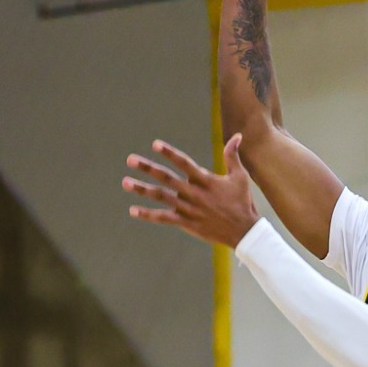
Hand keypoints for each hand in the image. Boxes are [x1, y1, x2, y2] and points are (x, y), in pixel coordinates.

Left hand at [125, 135, 259, 246]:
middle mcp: (193, 193)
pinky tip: (133, 210)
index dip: (169, 153)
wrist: (243, 231)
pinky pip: (163, 218)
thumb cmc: (242, 202)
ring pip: (161, 197)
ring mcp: (188, 209)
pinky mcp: (185, 223)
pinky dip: (147, 214)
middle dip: (147, 168)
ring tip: (125, 182)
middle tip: (130, 159)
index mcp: (205, 180)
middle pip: (166, 178)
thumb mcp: (240, 177)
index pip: (184, 163)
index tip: (155, 144)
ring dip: (141, 189)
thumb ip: (233, 156)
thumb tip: (236, 136)